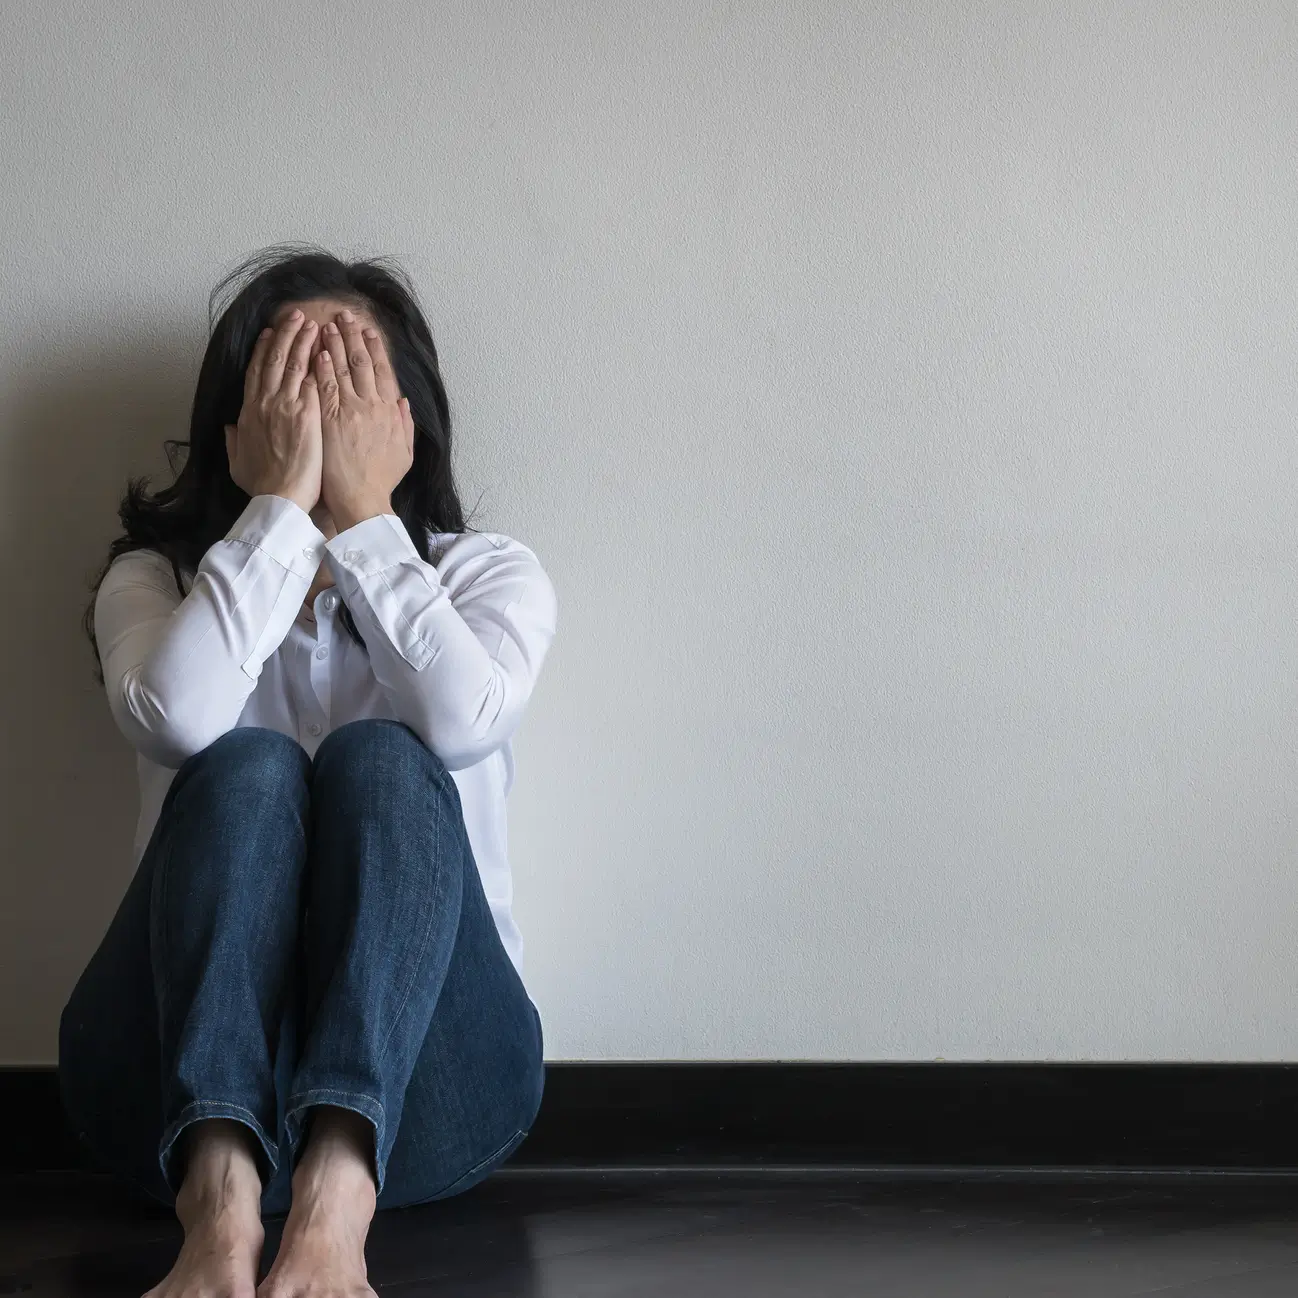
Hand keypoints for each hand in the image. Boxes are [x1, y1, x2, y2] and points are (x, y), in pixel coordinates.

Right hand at [224, 310, 322, 512]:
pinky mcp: (306, 413)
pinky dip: (317, 362)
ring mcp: (285, 406)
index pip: (256, 373)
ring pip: (293, 364)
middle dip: (285, 335)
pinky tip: (326, 348)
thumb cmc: (262, 487)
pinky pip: (311, 380)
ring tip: (312, 322)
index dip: (263, 350)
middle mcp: (265, 404)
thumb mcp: (238, 463)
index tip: (270, 333)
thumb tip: (231, 428)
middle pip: (273, 360)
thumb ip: (234, 442)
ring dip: (302, 340)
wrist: (280, 499)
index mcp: (249, 413)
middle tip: (295, 315)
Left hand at [316, 310, 414, 531]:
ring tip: (328, 324)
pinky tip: (318, 350)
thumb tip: (403, 402)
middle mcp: (372, 407)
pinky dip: (323, 366)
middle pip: (363, 363)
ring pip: (343, 369)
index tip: (369, 331)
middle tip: (345, 316)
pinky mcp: (330, 420)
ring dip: (335, 344)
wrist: (362, 501)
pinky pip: (326, 386)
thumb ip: (405, 425)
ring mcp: (350, 412)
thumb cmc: (381, 482)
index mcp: (390, 413)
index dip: (376, 349)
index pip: (383, 372)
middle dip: (353, 337)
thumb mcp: (404, 453)